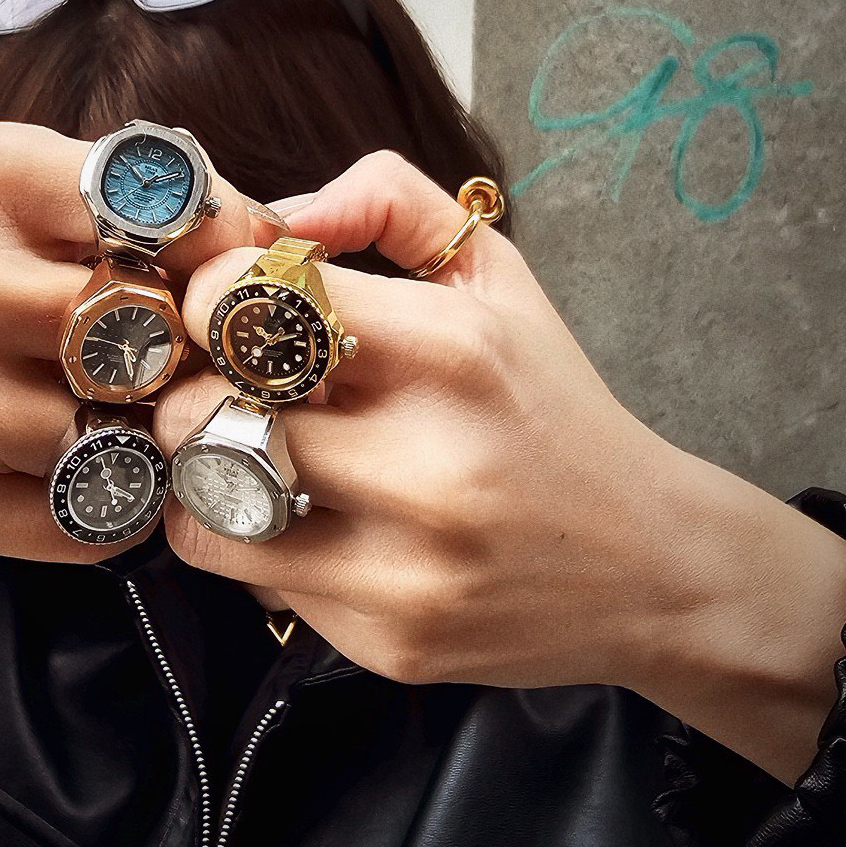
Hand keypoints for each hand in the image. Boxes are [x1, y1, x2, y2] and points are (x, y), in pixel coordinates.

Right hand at [0, 122, 266, 559]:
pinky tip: (108, 483)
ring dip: (153, 445)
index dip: (225, 258)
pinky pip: (79, 524)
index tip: (234, 290)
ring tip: (138, 429)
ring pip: (123, 439)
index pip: (166, 213)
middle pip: (152, 336)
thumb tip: (263, 238)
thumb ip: (117, 196)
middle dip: (187, 362)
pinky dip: (117, 513)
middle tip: (189, 373)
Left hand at [157, 151, 845, 782]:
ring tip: (249, 459)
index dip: (208, 299)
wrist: (653, 567)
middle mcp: (426, 464)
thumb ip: (389, 204)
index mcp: (452, 350)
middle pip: (205, 416)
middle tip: (219, 392)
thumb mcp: (497, 278)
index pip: (250, 303)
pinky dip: (258, 546)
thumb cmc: (552, 408)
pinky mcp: (390, 641)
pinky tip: (313, 525)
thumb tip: (273, 215)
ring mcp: (405, 567)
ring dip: (206, 478)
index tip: (225, 312)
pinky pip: (256, 581)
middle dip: (191, 395)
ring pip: (207, 511)